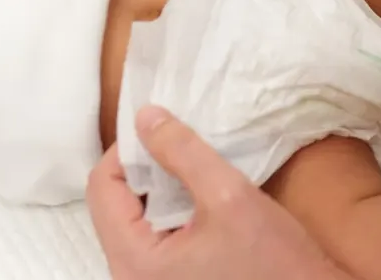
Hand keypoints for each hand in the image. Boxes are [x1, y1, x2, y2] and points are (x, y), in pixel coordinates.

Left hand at [86, 107, 351, 279]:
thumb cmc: (278, 265)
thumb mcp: (229, 196)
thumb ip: (182, 152)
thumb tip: (144, 116)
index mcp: (134, 260)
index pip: (102, 186)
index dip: (127, 150)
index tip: (159, 132)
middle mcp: (131, 276)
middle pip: (112, 203)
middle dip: (143, 169)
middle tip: (177, 149)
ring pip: (132, 219)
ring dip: (157, 190)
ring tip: (191, 173)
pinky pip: (151, 238)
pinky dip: (168, 212)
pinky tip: (198, 201)